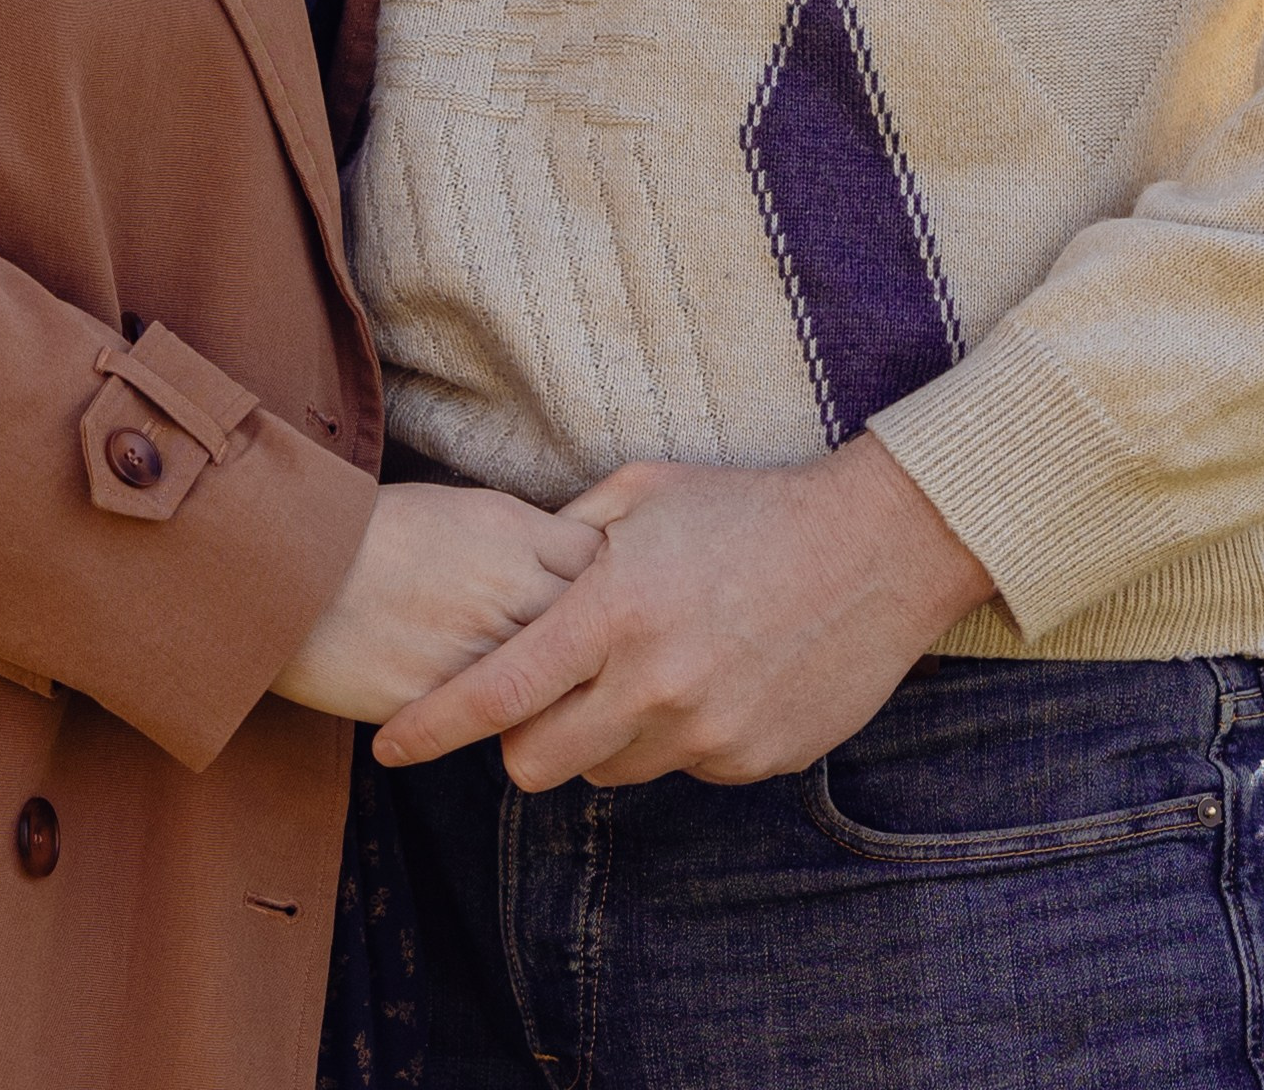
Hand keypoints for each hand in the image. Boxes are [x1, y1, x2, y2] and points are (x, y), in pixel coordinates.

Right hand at [272, 480, 603, 725]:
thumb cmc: (370, 531)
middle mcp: (510, 588)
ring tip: (574, 697)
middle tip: (616, 657)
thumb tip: (569, 566)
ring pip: (561, 685)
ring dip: (571, 692)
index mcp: (513, 531)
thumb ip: (523, 539)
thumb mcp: (459, 509)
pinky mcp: (448, 703)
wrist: (291, 570)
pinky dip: (519, 723)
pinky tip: (520, 721)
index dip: (613, 583)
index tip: (614, 596)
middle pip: (597, 627)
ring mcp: (483, 650)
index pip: (603, 561)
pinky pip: (506, 723)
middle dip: (610, 644)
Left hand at [371, 434, 991, 789]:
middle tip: (538, 700)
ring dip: (605, 734)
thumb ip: (567, 538)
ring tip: (647, 665)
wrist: (875, 548)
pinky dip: (678, 734)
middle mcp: (653, 684)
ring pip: (609, 771)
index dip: (430, 727)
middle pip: (536, 764)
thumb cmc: (748, 506)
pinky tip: (713, 674)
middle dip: (521, 741)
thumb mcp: (643, 492)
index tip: (389, 747)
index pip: (496, 693)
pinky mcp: (751, 760)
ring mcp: (706, 731)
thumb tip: (515, 575)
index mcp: (612, 611)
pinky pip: (682, 767)